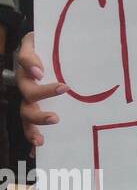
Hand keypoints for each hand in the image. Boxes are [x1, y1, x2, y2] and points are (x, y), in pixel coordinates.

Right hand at [16, 32, 65, 153]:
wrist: (44, 53)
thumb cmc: (44, 48)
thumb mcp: (38, 41)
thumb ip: (33, 51)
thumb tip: (37, 69)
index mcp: (28, 67)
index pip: (24, 62)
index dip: (29, 65)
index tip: (40, 71)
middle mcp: (26, 85)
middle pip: (28, 95)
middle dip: (42, 100)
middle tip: (59, 103)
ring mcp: (29, 100)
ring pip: (27, 114)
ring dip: (37, 123)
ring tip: (52, 124)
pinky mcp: (36, 110)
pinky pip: (31, 126)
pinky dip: (32, 138)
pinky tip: (37, 149)